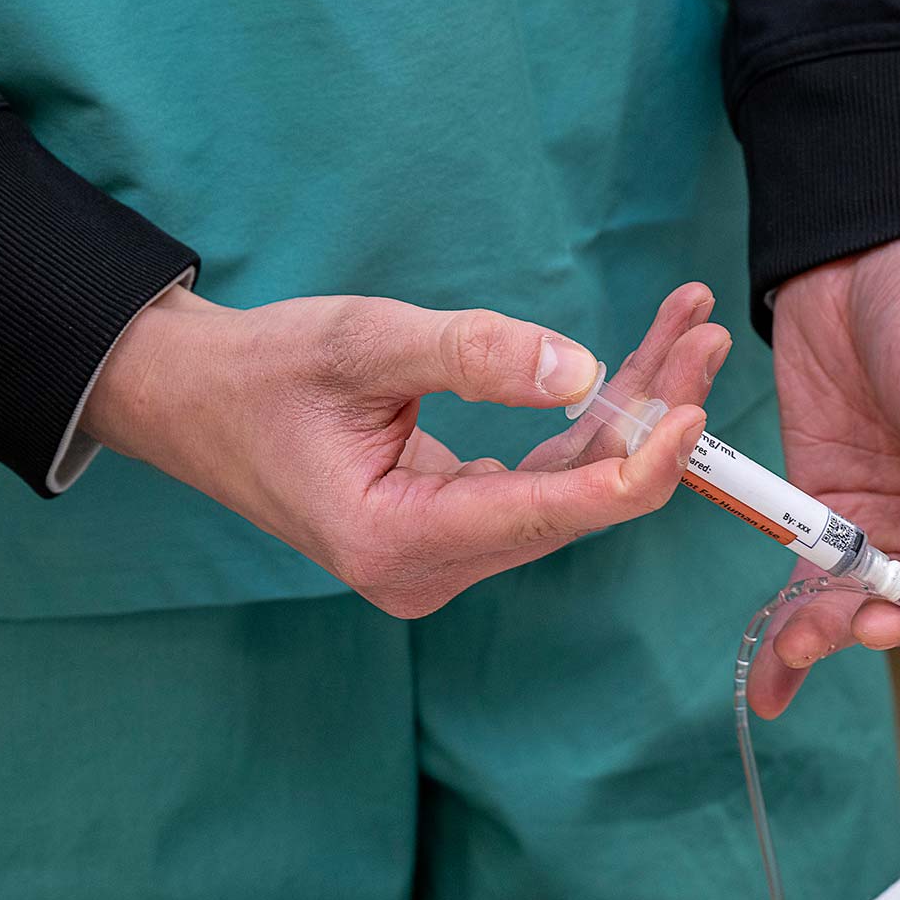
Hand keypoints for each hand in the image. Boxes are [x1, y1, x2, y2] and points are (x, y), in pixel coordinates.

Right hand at [82, 283, 731, 616]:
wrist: (192, 399)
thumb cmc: (261, 370)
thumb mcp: (362, 343)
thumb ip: (470, 354)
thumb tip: (579, 369)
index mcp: (400, 542)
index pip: (553, 512)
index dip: (640, 464)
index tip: (695, 404)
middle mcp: (431, 568)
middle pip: (579, 500)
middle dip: (651, 419)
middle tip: (707, 336)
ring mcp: (448, 554)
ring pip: (573, 486)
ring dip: (635, 411)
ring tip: (690, 331)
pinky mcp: (458, 527)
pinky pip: (548, 476)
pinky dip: (594, 420)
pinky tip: (643, 365)